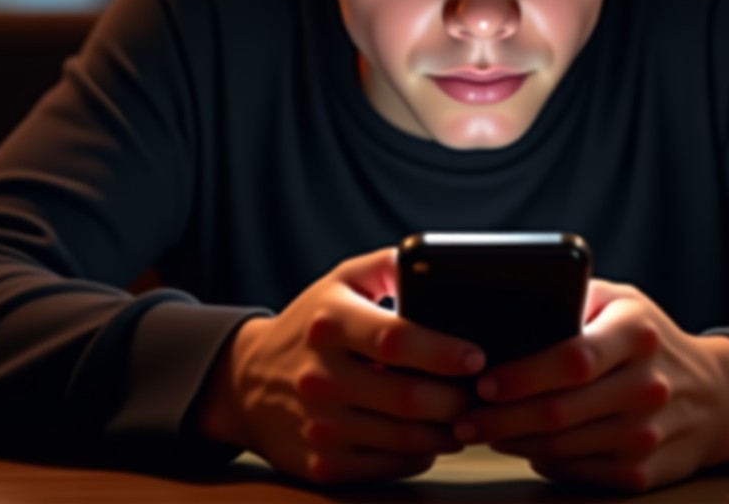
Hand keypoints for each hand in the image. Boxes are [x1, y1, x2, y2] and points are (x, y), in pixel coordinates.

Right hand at [196, 246, 486, 484]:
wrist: (247, 381)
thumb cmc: (311, 324)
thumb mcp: (342, 281)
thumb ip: (388, 265)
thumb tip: (435, 261)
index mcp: (330, 323)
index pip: (394, 340)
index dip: (442, 351)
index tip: (476, 355)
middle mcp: (321, 376)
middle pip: (408, 397)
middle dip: (457, 397)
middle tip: (481, 389)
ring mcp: (320, 425)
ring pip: (405, 438)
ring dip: (448, 429)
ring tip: (466, 411)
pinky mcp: (322, 464)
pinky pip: (392, 466)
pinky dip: (421, 453)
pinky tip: (431, 434)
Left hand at [451, 278, 728, 491]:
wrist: (715, 395)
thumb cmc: (647, 337)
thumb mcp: (620, 300)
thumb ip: (572, 299)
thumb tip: (507, 314)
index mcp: (637, 334)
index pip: (573, 359)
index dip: (523, 375)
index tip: (483, 381)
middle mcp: (648, 386)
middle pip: (559, 410)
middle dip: (500, 417)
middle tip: (463, 416)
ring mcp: (648, 435)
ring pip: (563, 446)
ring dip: (512, 441)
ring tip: (480, 429)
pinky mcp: (645, 474)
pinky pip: (577, 472)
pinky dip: (542, 460)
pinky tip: (522, 445)